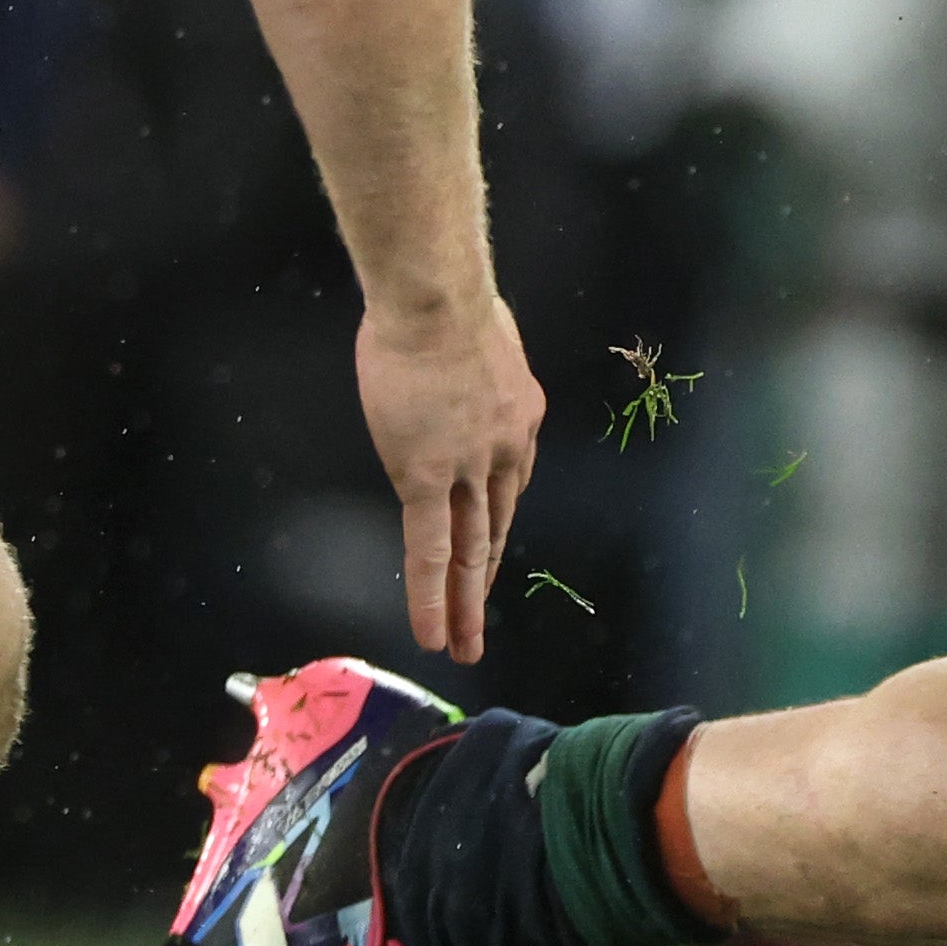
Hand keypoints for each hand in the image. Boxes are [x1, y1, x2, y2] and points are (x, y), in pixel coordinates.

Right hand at [359, 289, 544, 658]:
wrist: (436, 299)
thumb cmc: (447, 302)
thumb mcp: (485, 337)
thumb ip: (478, 369)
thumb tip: (464, 363)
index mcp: (518, 416)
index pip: (506, 484)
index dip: (491, 521)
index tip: (481, 551)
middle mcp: (505, 450)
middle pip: (494, 528)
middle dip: (484, 581)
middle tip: (479, 628)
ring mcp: (469, 468)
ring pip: (468, 548)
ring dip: (465, 603)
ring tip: (462, 646)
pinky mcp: (428, 477)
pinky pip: (428, 549)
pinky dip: (430, 596)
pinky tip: (430, 632)